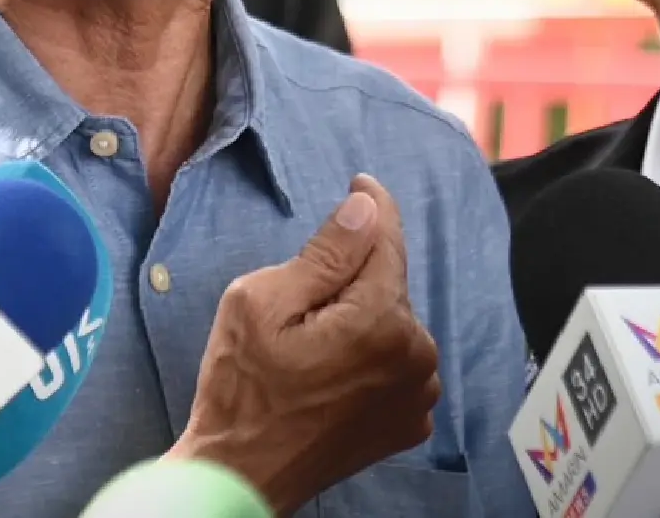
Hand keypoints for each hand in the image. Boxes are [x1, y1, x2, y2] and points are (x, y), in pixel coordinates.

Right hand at [167, 174, 440, 515]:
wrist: (241, 476)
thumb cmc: (241, 389)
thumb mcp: (261, 302)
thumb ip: (324, 254)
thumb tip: (365, 209)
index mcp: (382, 323)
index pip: (386, 240)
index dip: (371, 206)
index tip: (360, 183)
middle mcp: (416, 358)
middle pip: (388, 284)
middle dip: (352, 277)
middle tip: (299, 301)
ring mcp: (418, 396)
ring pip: (393, 323)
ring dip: (362, 317)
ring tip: (309, 344)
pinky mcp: (409, 422)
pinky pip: (396, 363)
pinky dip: (369, 354)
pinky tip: (328, 370)